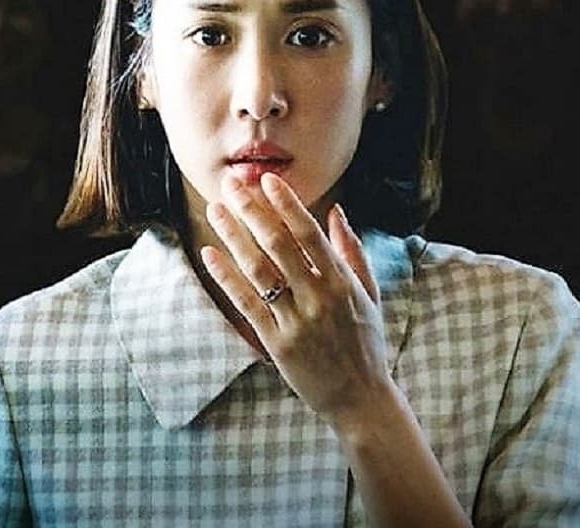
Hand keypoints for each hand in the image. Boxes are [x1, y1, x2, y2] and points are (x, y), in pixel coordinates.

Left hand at [200, 171, 393, 423]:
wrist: (360, 398)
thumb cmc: (365, 343)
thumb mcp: (370, 294)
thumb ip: (352, 251)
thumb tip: (336, 212)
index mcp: (342, 282)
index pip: (309, 233)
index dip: (286, 204)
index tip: (267, 180)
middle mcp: (319, 298)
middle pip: (278, 244)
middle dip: (252, 210)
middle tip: (231, 184)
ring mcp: (296, 320)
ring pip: (257, 269)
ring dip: (233, 236)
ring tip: (215, 209)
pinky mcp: (276, 343)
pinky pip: (246, 303)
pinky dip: (226, 277)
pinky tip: (210, 254)